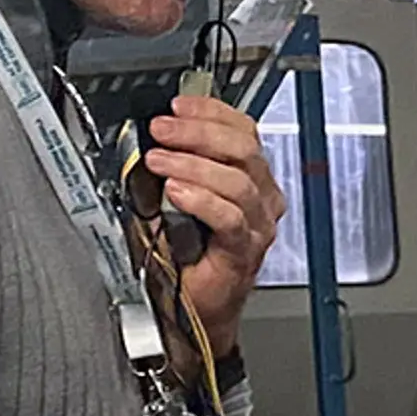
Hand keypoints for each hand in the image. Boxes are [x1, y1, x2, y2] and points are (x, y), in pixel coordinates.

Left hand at [151, 92, 289, 340]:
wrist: (193, 308)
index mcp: (251, 179)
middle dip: (198, 133)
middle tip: (161, 131)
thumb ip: (177, 165)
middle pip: (244, 150)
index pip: (245, 131)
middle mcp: (261, 200)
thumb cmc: (187, 254)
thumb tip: (155, 136)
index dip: (212, 112)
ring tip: (159, 162)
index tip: (178, 107)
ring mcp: (257, 227)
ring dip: (193, 165)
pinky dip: (202, 200)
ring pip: (238, 181)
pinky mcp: (244, 252)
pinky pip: (231, 218)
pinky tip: (177, 193)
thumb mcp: (178, 196)